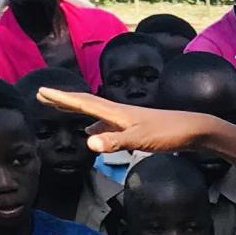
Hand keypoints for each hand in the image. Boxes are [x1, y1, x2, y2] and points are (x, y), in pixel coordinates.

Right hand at [32, 85, 208, 156]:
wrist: (193, 130)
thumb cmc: (168, 134)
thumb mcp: (139, 140)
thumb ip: (114, 142)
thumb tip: (88, 142)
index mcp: (116, 113)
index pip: (83, 103)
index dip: (61, 98)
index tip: (41, 92)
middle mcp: (118, 112)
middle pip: (86, 104)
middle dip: (64, 100)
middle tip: (43, 95)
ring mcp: (127, 119)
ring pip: (95, 113)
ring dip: (77, 111)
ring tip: (62, 109)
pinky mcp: (135, 128)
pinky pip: (107, 124)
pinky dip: (95, 126)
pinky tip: (93, 133)